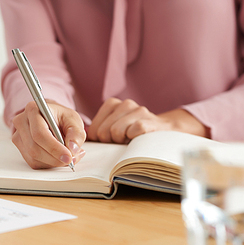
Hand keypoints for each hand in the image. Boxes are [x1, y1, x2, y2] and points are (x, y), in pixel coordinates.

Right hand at [12, 101, 86, 168]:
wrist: (51, 118)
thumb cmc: (61, 117)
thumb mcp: (74, 120)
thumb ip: (76, 133)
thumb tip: (72, 148)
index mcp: (33, 110)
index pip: (39, 133)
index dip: (54, 148)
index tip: (68, 157)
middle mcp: (21, 122)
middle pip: (34, 148)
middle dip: (55, 158)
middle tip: (71, 159)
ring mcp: (18, 135)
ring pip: (33, 157)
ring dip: (53, 162)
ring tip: (67, 156)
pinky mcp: (20, 147)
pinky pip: (33, 162)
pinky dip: (48, 164)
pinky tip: (57, 157)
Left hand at [87, 98, 208, 143]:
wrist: (163, 131)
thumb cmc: (132, 132)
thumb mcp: (113, 128)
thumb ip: (98, 130)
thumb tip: (80, 139)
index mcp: (112, 104)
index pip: (94, 128)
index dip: (100, 139)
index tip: (110, 139)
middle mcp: (125, 104)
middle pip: (104, 131)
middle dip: (110, 141)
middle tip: (121, 140)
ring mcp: (138, 110)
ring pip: (116, 131)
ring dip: (122, 140)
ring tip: (130, 138)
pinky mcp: (149, 120)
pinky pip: (133, 132)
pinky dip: (134, 139)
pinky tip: (138, 138)